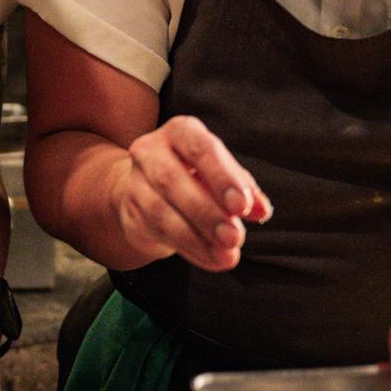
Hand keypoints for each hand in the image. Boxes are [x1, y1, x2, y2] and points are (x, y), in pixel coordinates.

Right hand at [110, 115, 271, 270]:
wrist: (147, 189)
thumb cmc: (194, 175)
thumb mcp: (222, 175)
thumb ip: (244, 190)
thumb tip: (261, 210)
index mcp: (180, 132)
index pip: (200, 149)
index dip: (221, 177)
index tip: (242, 206)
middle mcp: (150, 151)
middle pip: (172, 180)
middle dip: (207, 212)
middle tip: (234, 237)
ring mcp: (135, 181)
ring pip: (160, 211)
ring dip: (196, 237)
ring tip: (226, 255)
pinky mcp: (129, 211)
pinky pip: (157, 232)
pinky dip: (190, 249)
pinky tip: (211, 259)